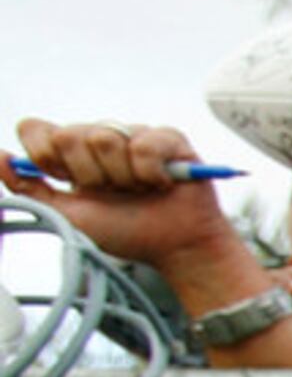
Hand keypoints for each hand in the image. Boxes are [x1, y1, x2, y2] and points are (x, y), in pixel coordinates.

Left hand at [6, 118, 243, 267]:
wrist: (175, 248)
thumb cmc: (126, 232)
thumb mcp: (68, 215)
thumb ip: (29, 189)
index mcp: (71, 153)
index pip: (35, 128)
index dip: (44, 154)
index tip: (63, 180)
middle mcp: (99, 138)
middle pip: (69, 135)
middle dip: (89, 174)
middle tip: (112, 193)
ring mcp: (132, 134)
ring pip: (105, 138)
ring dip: (122, 177)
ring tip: (139, 191)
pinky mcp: (167, 137)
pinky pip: (144, 144)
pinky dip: (149, 172)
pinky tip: (161, 184)